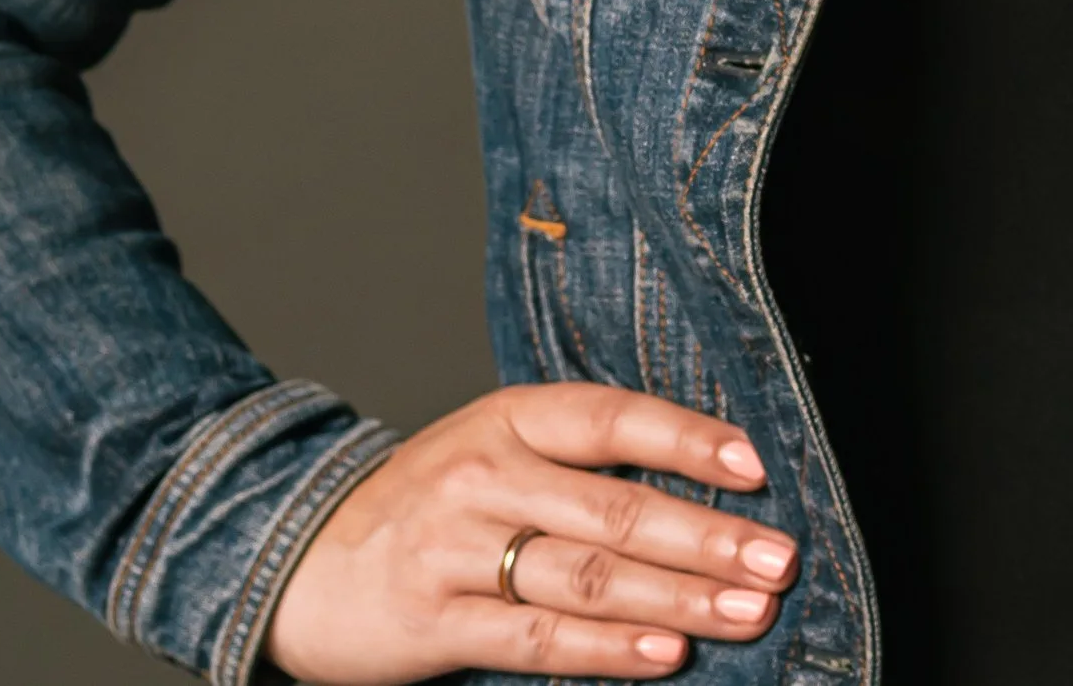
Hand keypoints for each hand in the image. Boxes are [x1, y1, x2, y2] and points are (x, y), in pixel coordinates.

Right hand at [264, 383, 798, 681]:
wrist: (295, 556)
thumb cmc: (428, 502)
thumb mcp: (495, 450)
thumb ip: (579, 462)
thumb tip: (700, 488)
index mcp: (510, 417)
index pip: (616, 417)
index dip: (690, 439)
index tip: (756, 468)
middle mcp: (485, 474)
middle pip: (617, 507)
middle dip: (708, 538)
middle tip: (777, 560)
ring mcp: (455, 549)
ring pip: (589, 576)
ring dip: (678, 599)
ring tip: (746, 612)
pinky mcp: (432, 623)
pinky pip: (536, 641)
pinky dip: (608, 652)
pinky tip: (666, 656)